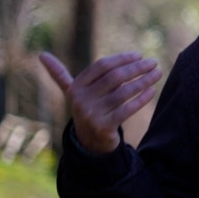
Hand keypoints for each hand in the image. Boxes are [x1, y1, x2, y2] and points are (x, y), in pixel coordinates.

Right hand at [39, 51, 161, 153]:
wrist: (88, 142)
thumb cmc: (86, 109)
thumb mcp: (72, 93)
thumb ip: (59, 74)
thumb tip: (41, 55)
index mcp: (75, 87)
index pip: (102, 66)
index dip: (121, 59)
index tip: (139, 55)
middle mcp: (81, 100)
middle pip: (115, 78)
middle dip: (136, 68)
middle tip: (154, 63)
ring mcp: (92, 114)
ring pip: (124, 92)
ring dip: (144, 81)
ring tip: (157, 73)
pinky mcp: (104, 127)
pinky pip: (128, 109)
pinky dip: (142, 99)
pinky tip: (152, 90)